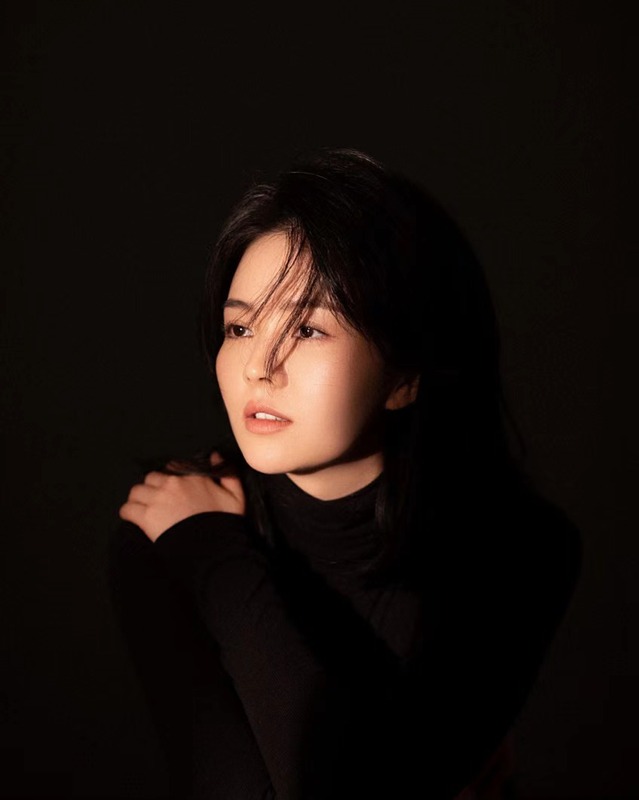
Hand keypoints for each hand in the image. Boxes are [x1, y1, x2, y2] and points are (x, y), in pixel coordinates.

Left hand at [118, 452, 245, 541]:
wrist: (213, 547)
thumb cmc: (225, 522)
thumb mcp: (235, 495)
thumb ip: (227, 472)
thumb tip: (215, 456)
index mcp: (191, 477)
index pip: (171, 468)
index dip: (169, 479)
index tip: (171, 490)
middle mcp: (171, 484)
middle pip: (150, 479)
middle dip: (152, 488)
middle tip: (156, 501)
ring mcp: (157, 500)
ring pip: (136, 492)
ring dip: (138, 500)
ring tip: (143, 509)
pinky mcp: (146, 517)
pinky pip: (127, 509)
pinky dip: (128, 513)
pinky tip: (134, 519)